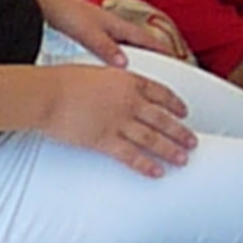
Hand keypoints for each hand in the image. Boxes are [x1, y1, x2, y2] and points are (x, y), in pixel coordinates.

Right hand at [40, 64, 194, 177]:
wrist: (48, 93)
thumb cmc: (64, 80)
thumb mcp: (98, 71)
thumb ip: (114, 81)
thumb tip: (119, 84)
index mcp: (129, 81)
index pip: (161, 93)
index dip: (175, 104)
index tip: (185, 112)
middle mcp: (129, 101)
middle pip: (162, 118)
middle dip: (180, 132)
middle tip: (194, 142)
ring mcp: (118, 121)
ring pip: (152, 138)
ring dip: (170, 150)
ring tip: (183, 159)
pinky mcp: (104, 140)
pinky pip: (130, 155)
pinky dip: (146, 164)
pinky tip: (158, 171)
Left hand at [44, 0, 176, 64]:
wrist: (45, 2)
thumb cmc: (66, 12)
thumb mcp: (88, 34)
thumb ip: (106, 49)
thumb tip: (124, 64)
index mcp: (117, 25)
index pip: (146, 39)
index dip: (161, 48)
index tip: (174, 57)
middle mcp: (113, 26)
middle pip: (138, 41)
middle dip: (151, 52)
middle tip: (161, 66)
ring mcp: (102, 29)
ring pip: (125, 44)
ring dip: (134, 54)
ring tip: (139, 69)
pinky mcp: (90, 33)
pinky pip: (111, 47)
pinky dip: (116, 56)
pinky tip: (110, 64)